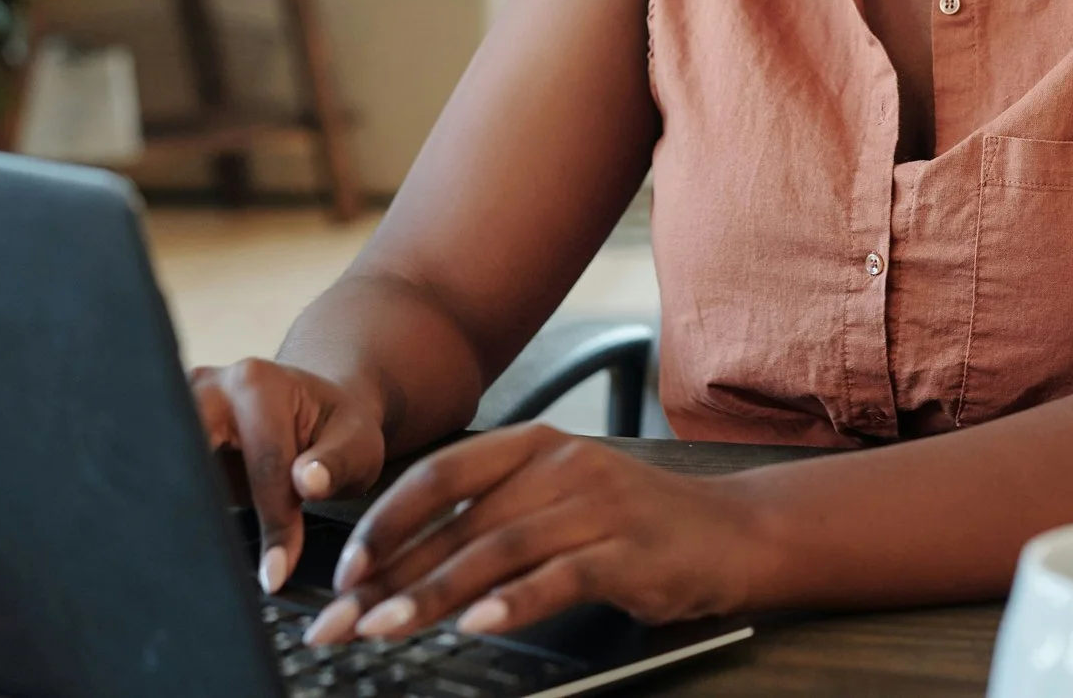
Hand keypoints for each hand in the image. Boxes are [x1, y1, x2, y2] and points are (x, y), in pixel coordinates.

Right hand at [190, 358, 386, 596]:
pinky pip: (163, 474)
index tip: (276, 576)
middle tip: (217, 569)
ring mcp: (183, 407)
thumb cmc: (337, 431)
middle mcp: (211, 387)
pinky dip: (170, 511)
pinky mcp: (169, 434)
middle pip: (194, 457)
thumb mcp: (357, 444)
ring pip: (167, 467)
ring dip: (175, 512)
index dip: (273, 524)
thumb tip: (307, 482)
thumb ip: (336, 464)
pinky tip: (180, 545)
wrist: (313, 412)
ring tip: (192, 566)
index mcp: (258, 384)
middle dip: (202, 512)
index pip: (261, 465)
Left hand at [303, 425, 770, 645]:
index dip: (386, 521)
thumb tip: (399, 566)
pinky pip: (559, 577)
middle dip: (390, 574)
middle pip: (458, 522)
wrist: (731, 533)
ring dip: (433, 593)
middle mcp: (560, 466)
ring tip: (386, 627)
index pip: (440, 475)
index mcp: (534, 447)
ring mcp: (596, 506)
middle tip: (341, 619)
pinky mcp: (629, 552)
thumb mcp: (557, 503)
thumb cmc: (631, 524)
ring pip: (497, 550)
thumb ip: (491, 521)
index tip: (343, 568)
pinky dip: (513, 602)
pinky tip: (475, 624)